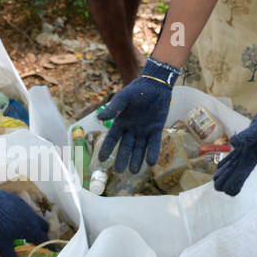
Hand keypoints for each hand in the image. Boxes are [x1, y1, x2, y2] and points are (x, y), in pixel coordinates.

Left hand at [0, 186, 49, 256]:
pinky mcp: (18, 200)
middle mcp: (32, 217)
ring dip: (33, 225)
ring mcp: (26, 207)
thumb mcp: (2, 243)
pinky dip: (24, 217)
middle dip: (43, 234)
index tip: (53, 250)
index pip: (44, 240)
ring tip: (25, 231)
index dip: (49, 246)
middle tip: (37, 241)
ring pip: (35, 217)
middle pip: (44, 227)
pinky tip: (14, 219)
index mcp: (31, 228)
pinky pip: (26, 210)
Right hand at [96, 57, 179, 173]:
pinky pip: (154, 143)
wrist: (155, 85)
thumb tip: (100, 117)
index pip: (112, 138)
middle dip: (123, 159)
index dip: (107, 149)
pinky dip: (152, 152)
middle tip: (119, 171)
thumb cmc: (137, 90)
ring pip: (139, 148)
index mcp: (121, 122)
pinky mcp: (157, 129)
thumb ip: (114, 108)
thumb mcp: (123, 97)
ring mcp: (144, 130)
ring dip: (137, 159)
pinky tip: (150, 163)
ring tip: (133, 171)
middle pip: (126, 147)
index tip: (101, 160)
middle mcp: (132, 129)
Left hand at [213, 88, 256, 196]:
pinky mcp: (246, 145)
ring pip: (234, 168)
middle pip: (236, 176)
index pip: (240, 177)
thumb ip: (248, 135)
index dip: (231, 184)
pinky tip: (220, 168)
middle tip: (215, 183)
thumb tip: (233, 143)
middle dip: (225, 182)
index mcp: (253, 157)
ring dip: (225, 175)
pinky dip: (228, 164)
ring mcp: (248, 152)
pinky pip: (235, 158)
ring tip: (215, 179)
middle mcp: (250, 157)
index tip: (222, 187)